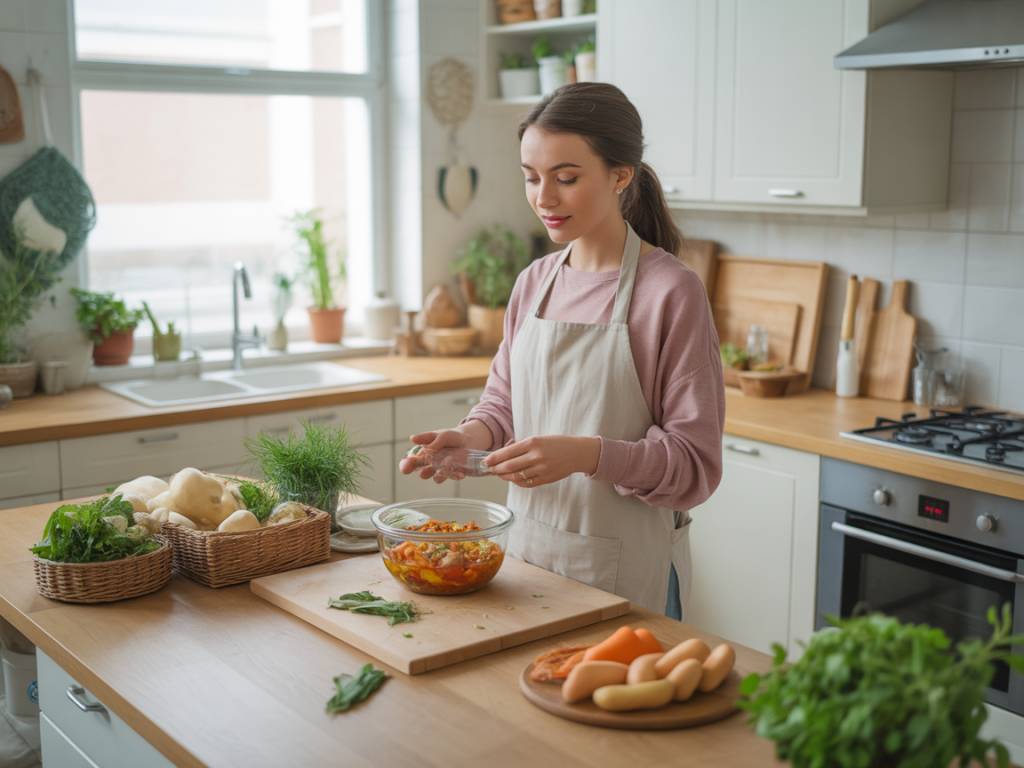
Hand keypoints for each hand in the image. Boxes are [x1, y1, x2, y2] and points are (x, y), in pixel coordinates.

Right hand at [399, 429, 468, 483]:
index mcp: (423, 454)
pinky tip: (460, 472)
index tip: (406, 469)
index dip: (406, 466)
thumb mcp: (440, 434)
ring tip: (449, 461)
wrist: (470, 440)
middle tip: (428, 468)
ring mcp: (441, 470)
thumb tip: (412, 439)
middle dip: (423, 472)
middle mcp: (430, 464)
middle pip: (422, 472)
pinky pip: (450, 477)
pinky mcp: (452, 473)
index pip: (411, 462)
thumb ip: (428, 438)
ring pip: (436, 477)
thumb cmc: (452, 436)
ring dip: (441, 472)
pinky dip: (455, 475)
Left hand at [484, 435, 600, 488]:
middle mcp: (537, 456)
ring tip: (499, 474)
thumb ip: (522, 447)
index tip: (485, 461)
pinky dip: (517, 482)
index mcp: (533, 442)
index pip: (508, 452)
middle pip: (509, 466)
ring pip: (516, 476)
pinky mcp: (546, 479)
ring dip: (505, 476)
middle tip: (489, 469)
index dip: (494, 458)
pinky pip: (526, 483)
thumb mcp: (538, 439)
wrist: (577, 452)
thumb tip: (502, 455)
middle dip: (496, 469)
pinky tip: (513, 479)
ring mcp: (542, 469)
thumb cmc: (556, 444)